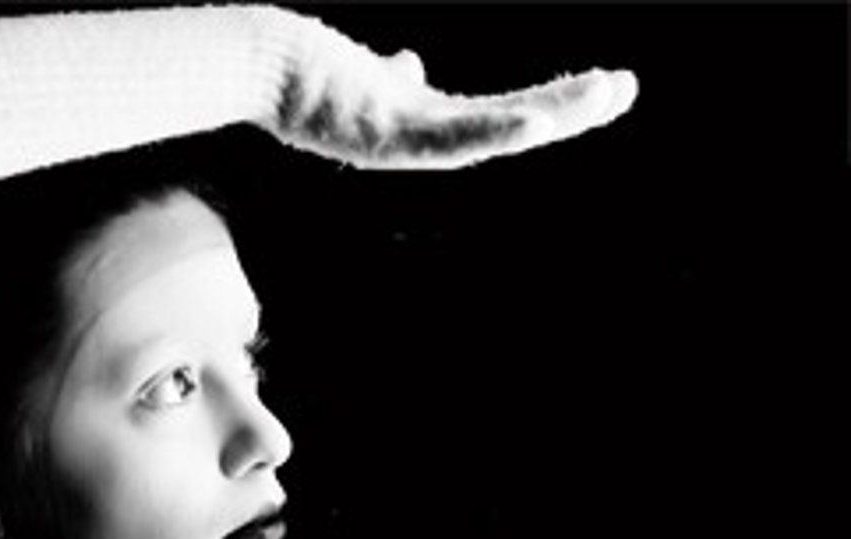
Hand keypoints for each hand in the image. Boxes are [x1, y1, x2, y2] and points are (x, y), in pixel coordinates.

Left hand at [259, 8, 637, 169]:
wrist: (253, 66)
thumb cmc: (296, 66)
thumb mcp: (355, 69)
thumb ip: (389, 76)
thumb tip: (408, 64)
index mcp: (414, 119)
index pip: (490, 112)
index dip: (539, 101)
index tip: (579, 87)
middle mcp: (415, 134)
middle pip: (504, 121)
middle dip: (566, 105)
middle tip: (624, 86)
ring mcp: (401, 135)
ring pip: (491, 129)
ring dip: (553, 113)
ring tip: (608, 92)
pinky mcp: (383, 131)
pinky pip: (449, 137)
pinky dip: (494, 130)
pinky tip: (535, 118)